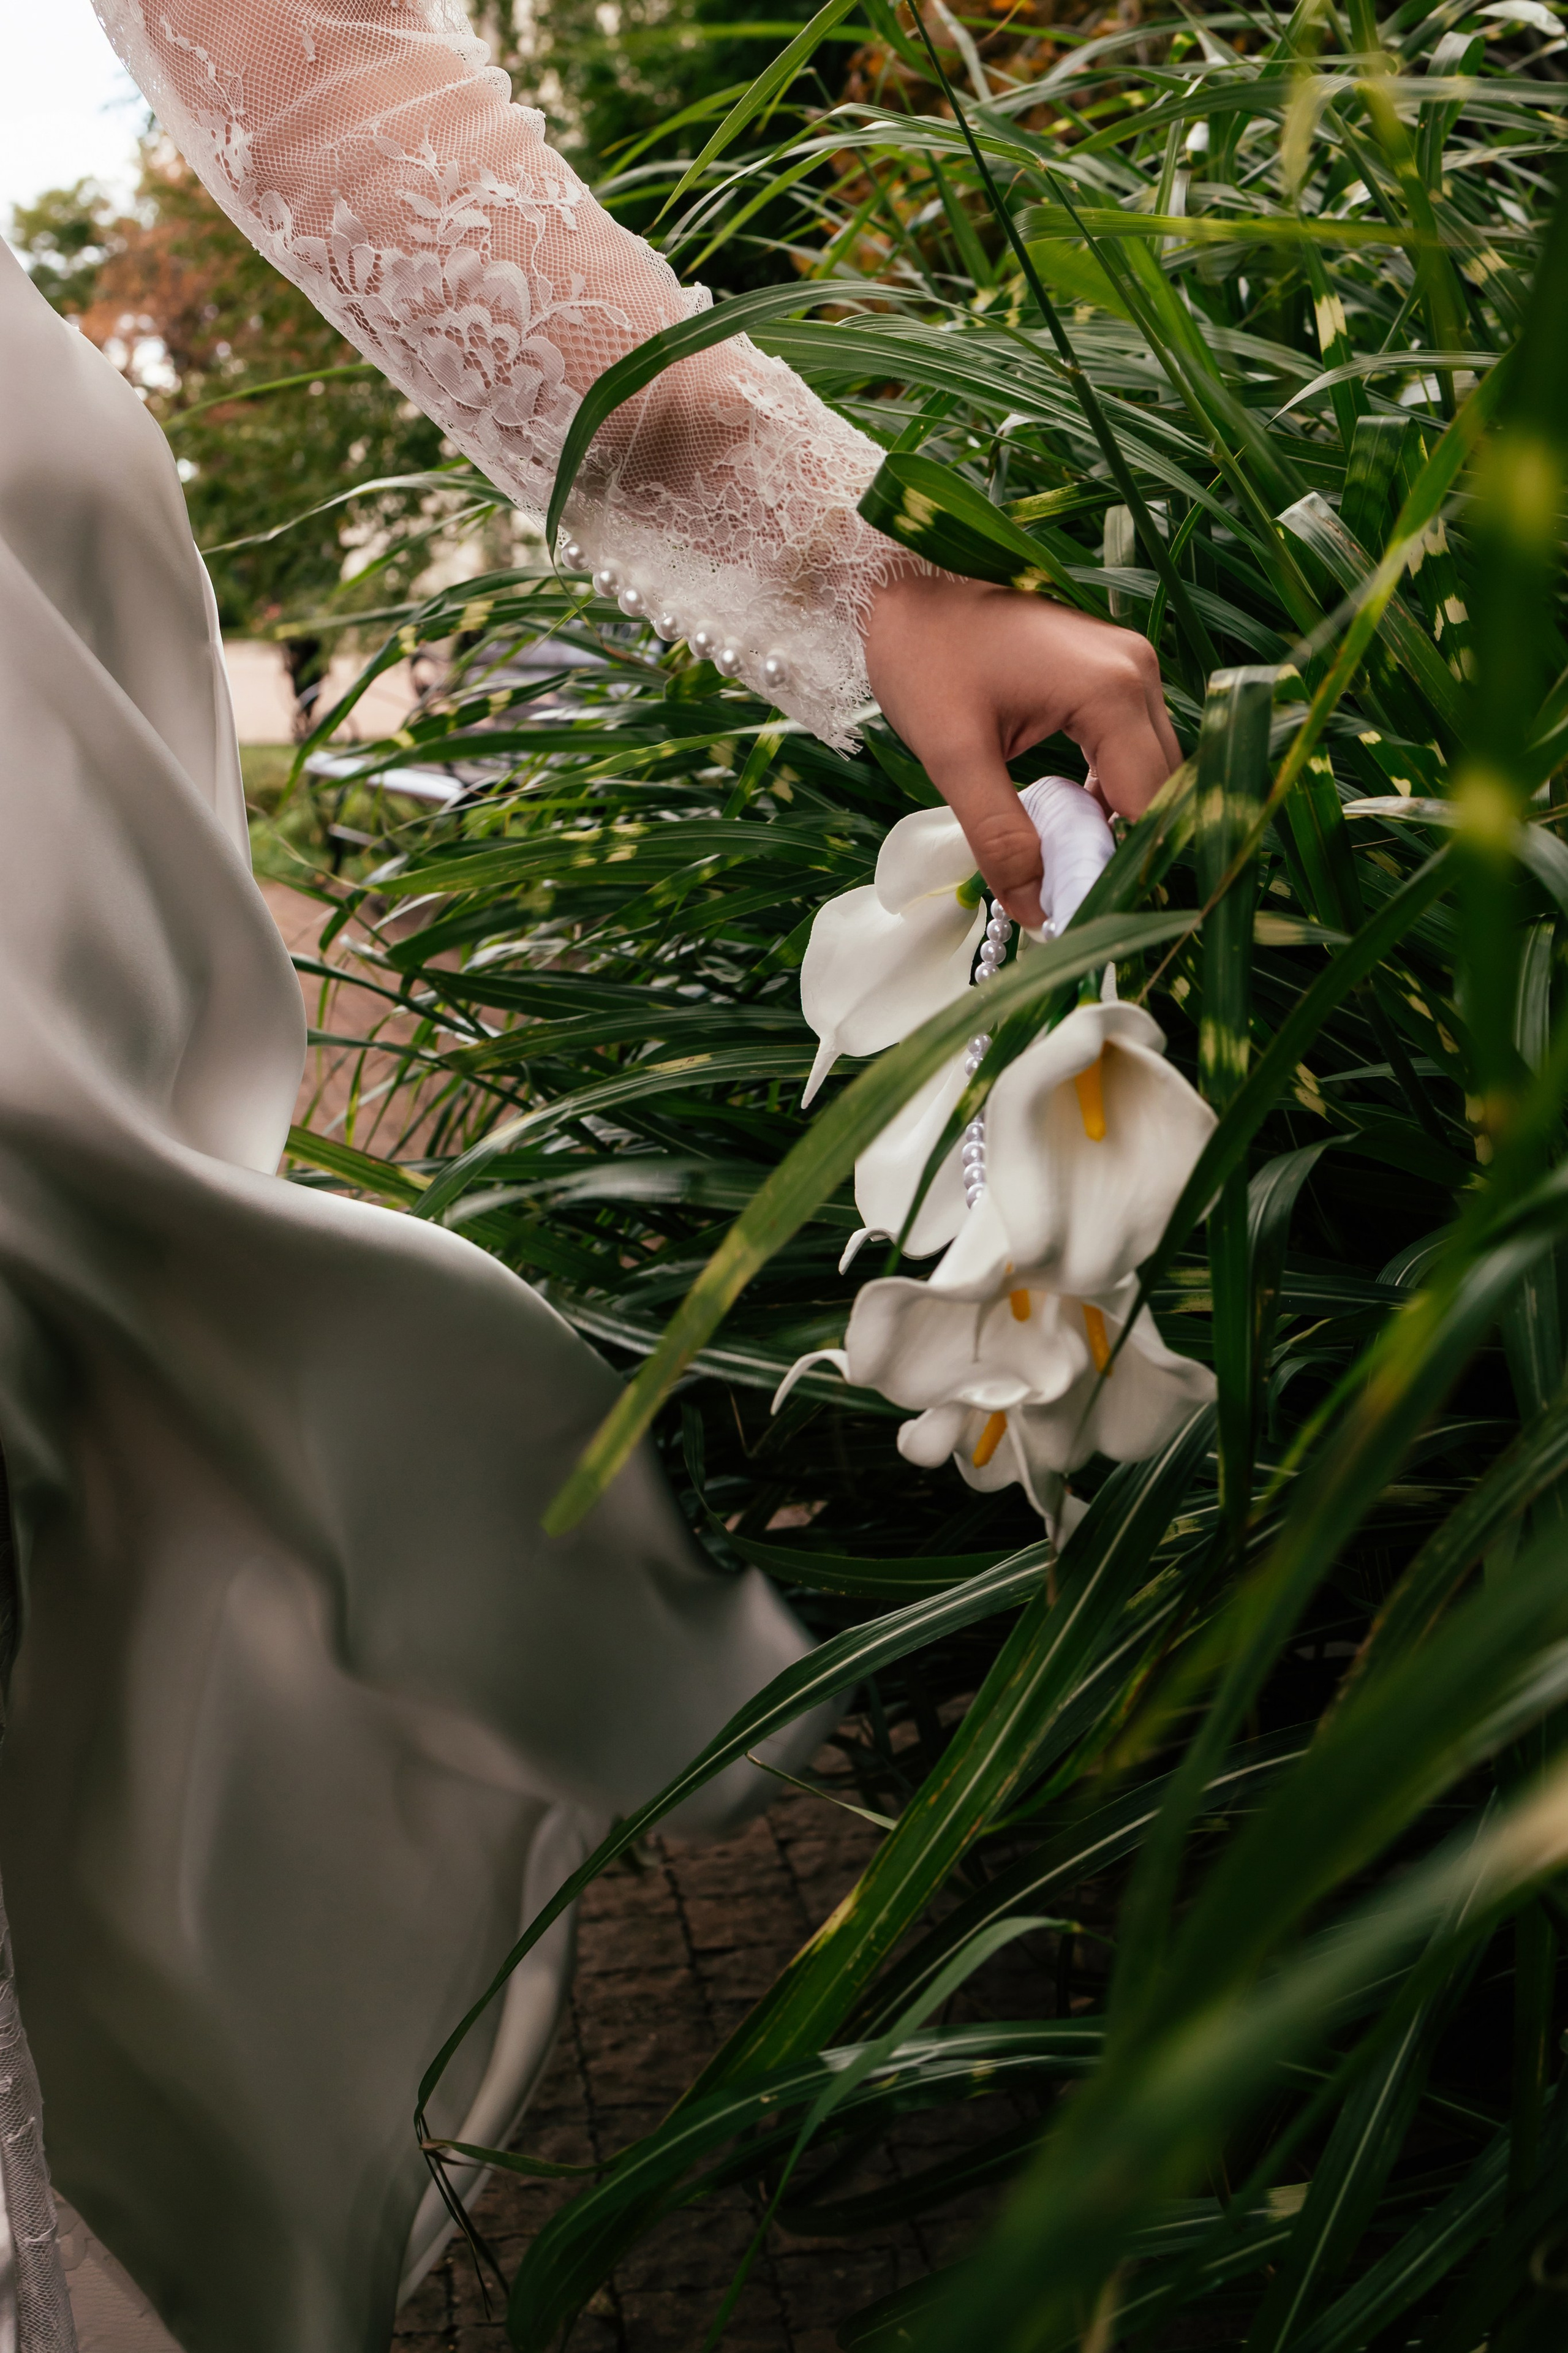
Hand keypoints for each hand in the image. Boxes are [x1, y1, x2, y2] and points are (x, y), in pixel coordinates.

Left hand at [863, 573, 1181, 930]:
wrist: (901, 582)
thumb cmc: (923, 656)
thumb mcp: (954, 758)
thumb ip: (1000, 837)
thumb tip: (1035, 911)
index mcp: (1110, 689)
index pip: (1152, 803)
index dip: (1131, 867)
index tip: (1100, 915)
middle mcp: (1136, 671)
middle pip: (1164, 786)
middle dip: (1131, 847)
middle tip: (1083, 899)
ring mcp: (1129, 664)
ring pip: (1153, 768)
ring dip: (1123, 819)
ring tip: (1075, 866)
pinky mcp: (1111, 668)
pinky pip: (1131, 744)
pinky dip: (1111, 788)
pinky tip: (1073, 818)